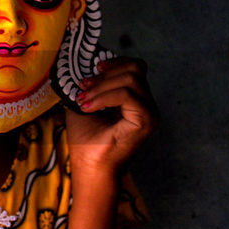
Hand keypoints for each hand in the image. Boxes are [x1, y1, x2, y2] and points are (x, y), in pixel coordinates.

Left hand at [66, 56, 157, 175]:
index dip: (113, 64)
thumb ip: (88, 86)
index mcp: (135, 98)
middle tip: (83, 86)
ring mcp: (149, 112)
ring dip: (101, 86)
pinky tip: (89, 107)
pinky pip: (128, 95)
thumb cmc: (86, 138)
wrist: (89, 165)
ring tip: (83, 99)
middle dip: (105, 75)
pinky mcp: (146, 120)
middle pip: (134, 69)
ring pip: (131, 79)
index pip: (134, 68)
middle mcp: (146, 104)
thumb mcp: (84, 103)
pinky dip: (104, 97)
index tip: (91, 71)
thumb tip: (79, 66)